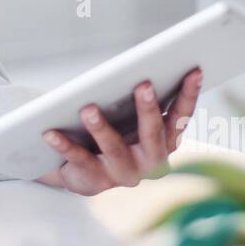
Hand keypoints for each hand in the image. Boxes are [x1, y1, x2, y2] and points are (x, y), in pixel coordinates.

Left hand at [35, 68, 203, 195]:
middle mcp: (150, 162)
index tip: (194, 70)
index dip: (189, 95)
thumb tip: (146, 64)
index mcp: (166, 142)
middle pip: (152, 134)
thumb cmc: (115, 133)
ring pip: (115, 148)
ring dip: (102, 128)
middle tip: (143, 84)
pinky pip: (79, 160)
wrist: (84, 171)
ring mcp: (123, 174)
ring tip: (88, 108)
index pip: (181, 117)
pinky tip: (50, 132)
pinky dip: (64, 145)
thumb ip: (142, 99)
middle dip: (148, 109)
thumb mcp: (131, 117)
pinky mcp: (95, 180)